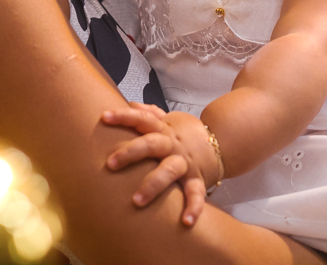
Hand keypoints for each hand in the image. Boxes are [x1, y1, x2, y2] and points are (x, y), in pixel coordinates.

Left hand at [101, 102, 220, 226]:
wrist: (222, 142)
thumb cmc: (188, 133)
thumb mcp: (170, 119)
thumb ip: (151, 113)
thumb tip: (131, 104)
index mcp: (163, 129)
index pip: (142, 119)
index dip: (124, 116)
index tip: (104, 117)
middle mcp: (172, 145)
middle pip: (151, 144)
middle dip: (131, 153)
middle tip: (110, 164)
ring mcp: (185, 162)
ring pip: (169, 170)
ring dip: (153, 185)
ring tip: (136, 201)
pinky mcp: (197, 178)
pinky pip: (196, 192)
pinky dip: (193, 206)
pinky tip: (186, 221)